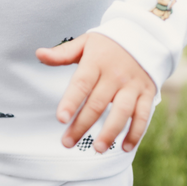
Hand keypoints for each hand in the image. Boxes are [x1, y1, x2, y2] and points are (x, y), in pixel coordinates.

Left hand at [36, 33, 155, 152]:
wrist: (143, 36)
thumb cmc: (106, 44)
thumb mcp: (84, 43)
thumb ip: (62, 53)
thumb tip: (39, 54)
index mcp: (96, 62)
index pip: (82, 84)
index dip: (71, 101)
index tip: (61, 119)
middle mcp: (115, 75)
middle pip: (98, 103)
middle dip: (82, 125)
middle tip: (67, 143)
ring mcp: (133, 85)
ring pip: (122, 112)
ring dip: (110, 132)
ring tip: (97, 149)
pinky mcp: (147, 93)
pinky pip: (143, 115)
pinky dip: (136, 132)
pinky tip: (125, 147)